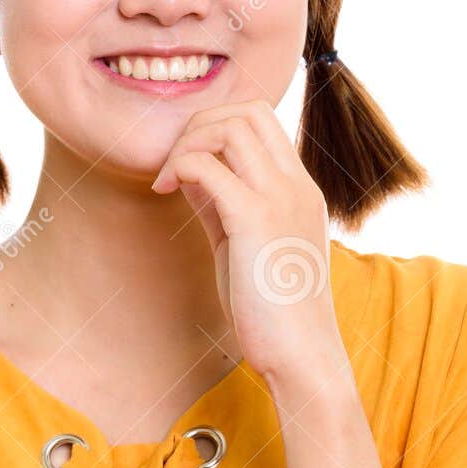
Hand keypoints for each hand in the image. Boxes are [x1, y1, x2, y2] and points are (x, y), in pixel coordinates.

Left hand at [151, 99, 349, 382]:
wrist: (302, 357)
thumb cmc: (274, 314)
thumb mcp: (246, 247)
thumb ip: (225, 207)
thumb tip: (191, 176)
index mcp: (299, 190)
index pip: (262, 121)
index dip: (216, 128)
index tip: (188, 167)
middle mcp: (295, 185)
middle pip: (248, 110)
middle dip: (199, 124)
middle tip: (173, 166)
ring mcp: (280, 198)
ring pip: (230, 125)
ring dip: (188, 143)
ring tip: (168, 181)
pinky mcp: (255, 220)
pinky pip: (209, 166)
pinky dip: (179, 168)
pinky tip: (164, 194)